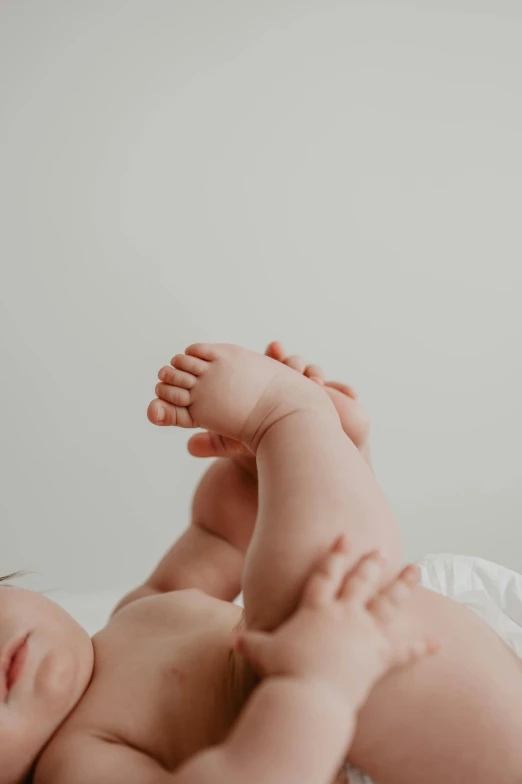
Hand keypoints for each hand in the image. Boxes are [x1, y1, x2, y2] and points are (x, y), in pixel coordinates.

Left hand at [187, 341, 369, 462]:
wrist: (291, 450)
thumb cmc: (262, 441)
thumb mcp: (235, 443)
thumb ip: (213, 443)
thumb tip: (188, 446)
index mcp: (262, 381)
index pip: (265, 363)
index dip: (271, 354)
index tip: (273, 348)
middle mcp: (288, 379)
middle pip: (291, 361)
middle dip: (292, 359)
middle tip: (291, 359)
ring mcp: (310, 388)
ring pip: (315, 371)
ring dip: (316, 371)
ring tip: (317, 377)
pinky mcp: (332, 401)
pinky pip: (342, 391)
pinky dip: (346, 391)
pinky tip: (349, 393)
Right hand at [235, 537, 437, 710]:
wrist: (309, 698)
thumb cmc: (283, 674)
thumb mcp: (261, 654)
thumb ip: (251, 642)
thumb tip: (235, 639)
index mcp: (316, 610)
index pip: (325, 575)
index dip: (335, 555)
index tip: (344, 538)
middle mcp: (343, 615)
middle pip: (361, 582)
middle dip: (371, 563)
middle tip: (380, 549)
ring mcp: (364, 634)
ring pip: (388, 603)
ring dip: (403, 585)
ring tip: (416, 569)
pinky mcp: (379, 658)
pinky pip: (404, 651)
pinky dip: (421, 647)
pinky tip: (437, 642)